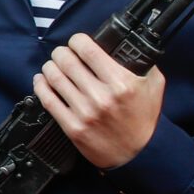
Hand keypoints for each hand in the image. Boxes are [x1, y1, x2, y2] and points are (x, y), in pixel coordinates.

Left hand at [35, 33, 164, 169]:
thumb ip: (142, 63)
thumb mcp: (153, 85)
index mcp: (121, 83)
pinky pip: (48, 100)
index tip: (76, 42)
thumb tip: (124, 46)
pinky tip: (41, 80)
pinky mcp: (72, 127)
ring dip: (50, 67)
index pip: (88, 50)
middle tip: (62, 53)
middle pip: (67, 62)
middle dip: (61, 52)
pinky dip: (40, 85)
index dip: (77, 41)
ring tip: (52, 65)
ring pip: (54, 78)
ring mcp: (84, 113)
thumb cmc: (144, 118)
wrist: (138, 153)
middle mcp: (101, 97)